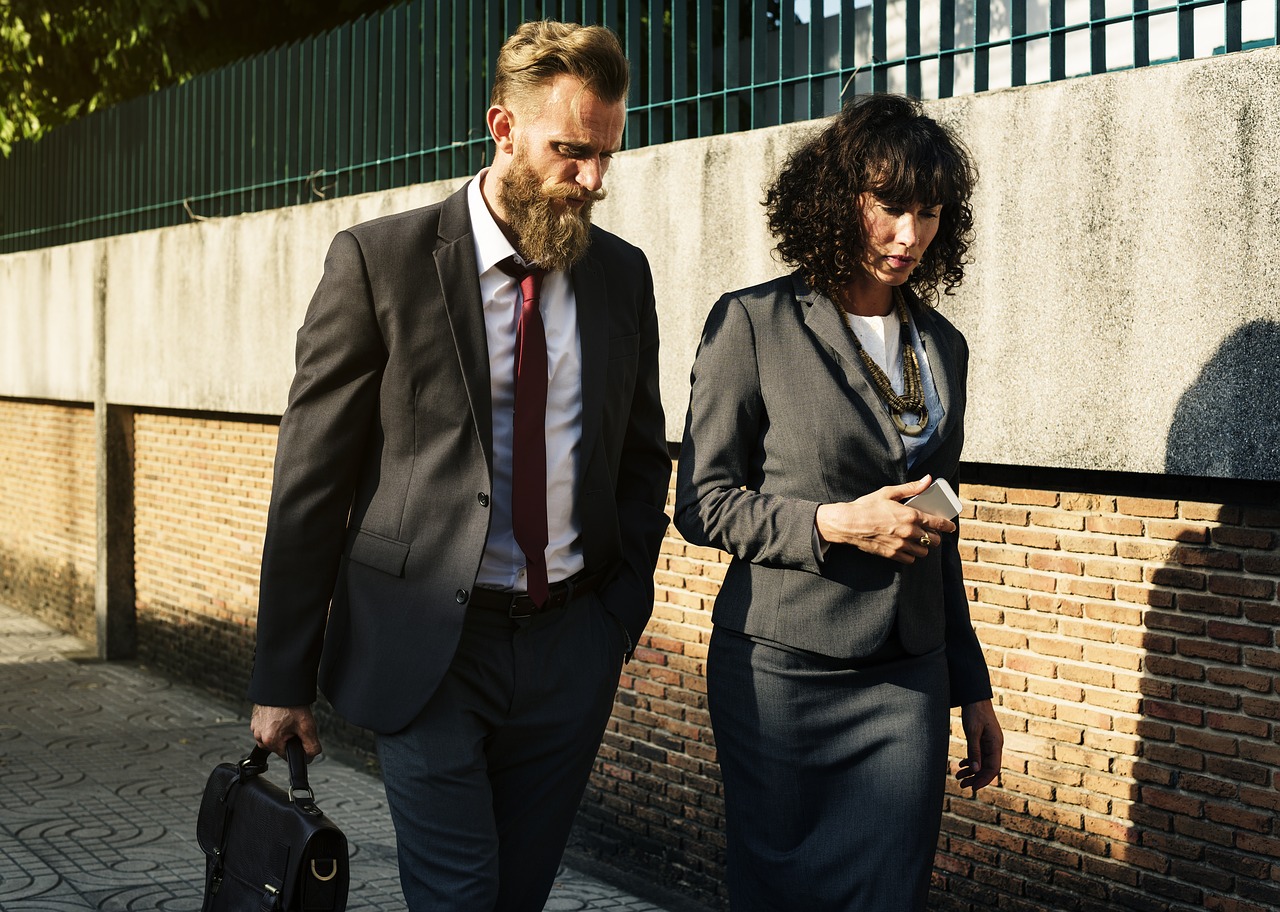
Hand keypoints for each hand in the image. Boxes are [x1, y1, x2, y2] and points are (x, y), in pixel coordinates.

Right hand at [250, 704, 321, 760]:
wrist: (282, 685)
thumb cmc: (292, 704)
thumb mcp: (307, 726)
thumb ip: (311, 746)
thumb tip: (310, 757)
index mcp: (270, 741)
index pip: (286, 756)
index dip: (297, 747)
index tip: (300, 735)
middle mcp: (259, 737)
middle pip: (279, 746)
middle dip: (289, 737)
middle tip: (295, 722)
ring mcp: (255, 728)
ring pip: (273, 737)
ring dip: (282, 730)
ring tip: (288, 716)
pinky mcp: (255, 720)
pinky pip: (267, 728)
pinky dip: (275, 724)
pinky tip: (282, 714)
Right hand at [814, 476, 955, 563]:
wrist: (848, 523)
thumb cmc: (867, 506)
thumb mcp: (889, 492)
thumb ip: (911, 488)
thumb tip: (928, 480)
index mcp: (910, 515)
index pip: (938, 524)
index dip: (948, 526)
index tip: (951, 527)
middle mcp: (908, 532)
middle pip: (933, 540)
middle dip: (935, 537)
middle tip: (930, 533)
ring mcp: (901, 545)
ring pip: (924, 551)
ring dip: (924, 546)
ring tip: (918, 541)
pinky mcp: (892, 554)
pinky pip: (910, 559)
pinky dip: (911, 555)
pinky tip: (907, 547)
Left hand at [956, 699, 1002, 793]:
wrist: (975, 697)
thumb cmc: (975, 712)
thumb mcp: (972, 732)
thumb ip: (974, 751)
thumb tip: (975, 770)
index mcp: (995, 744)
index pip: (993, 768)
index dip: (984, 780)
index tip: (973, 788)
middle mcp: (995, 746)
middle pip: (987, 768)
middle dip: (975, 778)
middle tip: (962, 785)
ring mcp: (990, 743)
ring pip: (982, 763)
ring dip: (971, 771)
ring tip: (958, 777)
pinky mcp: (983, 740)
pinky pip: (979, 755)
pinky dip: (971, 761)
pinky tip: (962, 765)